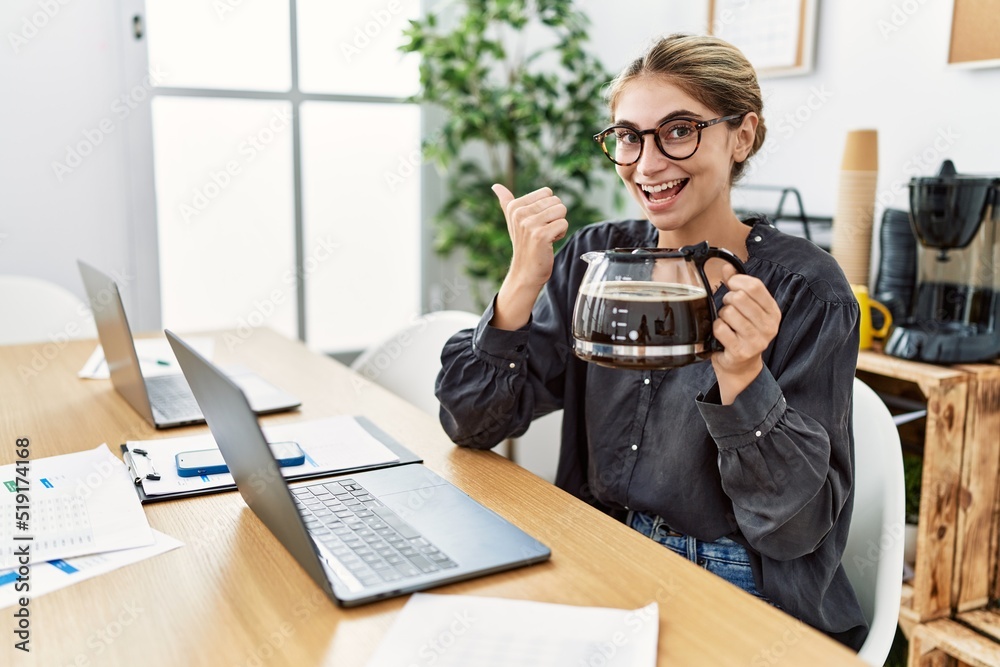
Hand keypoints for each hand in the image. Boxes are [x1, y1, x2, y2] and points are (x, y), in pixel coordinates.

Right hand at [492, 184, 568, 289]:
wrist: (525, 271)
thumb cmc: (523, 244)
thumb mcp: (512, 221)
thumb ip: (506, 202)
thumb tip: (495, 186)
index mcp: (514, 206)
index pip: (547, 193)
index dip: (547, 208)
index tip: (537, 222)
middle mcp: (520, 213)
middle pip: (556, 201)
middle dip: (555, 216)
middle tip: (543, 231)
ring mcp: (529, 224)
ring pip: (561, 211)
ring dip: (558, 225)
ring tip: (546, 236)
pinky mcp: (540, 235)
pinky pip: (564, 224)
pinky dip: (561, 234)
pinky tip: (549, 243)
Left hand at [711, 264, 780, 402]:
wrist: (741, 365)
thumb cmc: (743, 333)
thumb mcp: (746, 308)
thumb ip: (738, 286)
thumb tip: (727, 266)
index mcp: (773, 312)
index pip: (754, 286)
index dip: (737, 281)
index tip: (731, 285)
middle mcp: (769, 326)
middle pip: (739, 297)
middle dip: (727, 300)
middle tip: (728, 309)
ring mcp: (756, 340)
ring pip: (728, 312)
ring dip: (722, 316)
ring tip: (727, 324)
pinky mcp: (741, 351)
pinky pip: (720, 328)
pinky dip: (716, 329)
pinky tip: (722, 335)